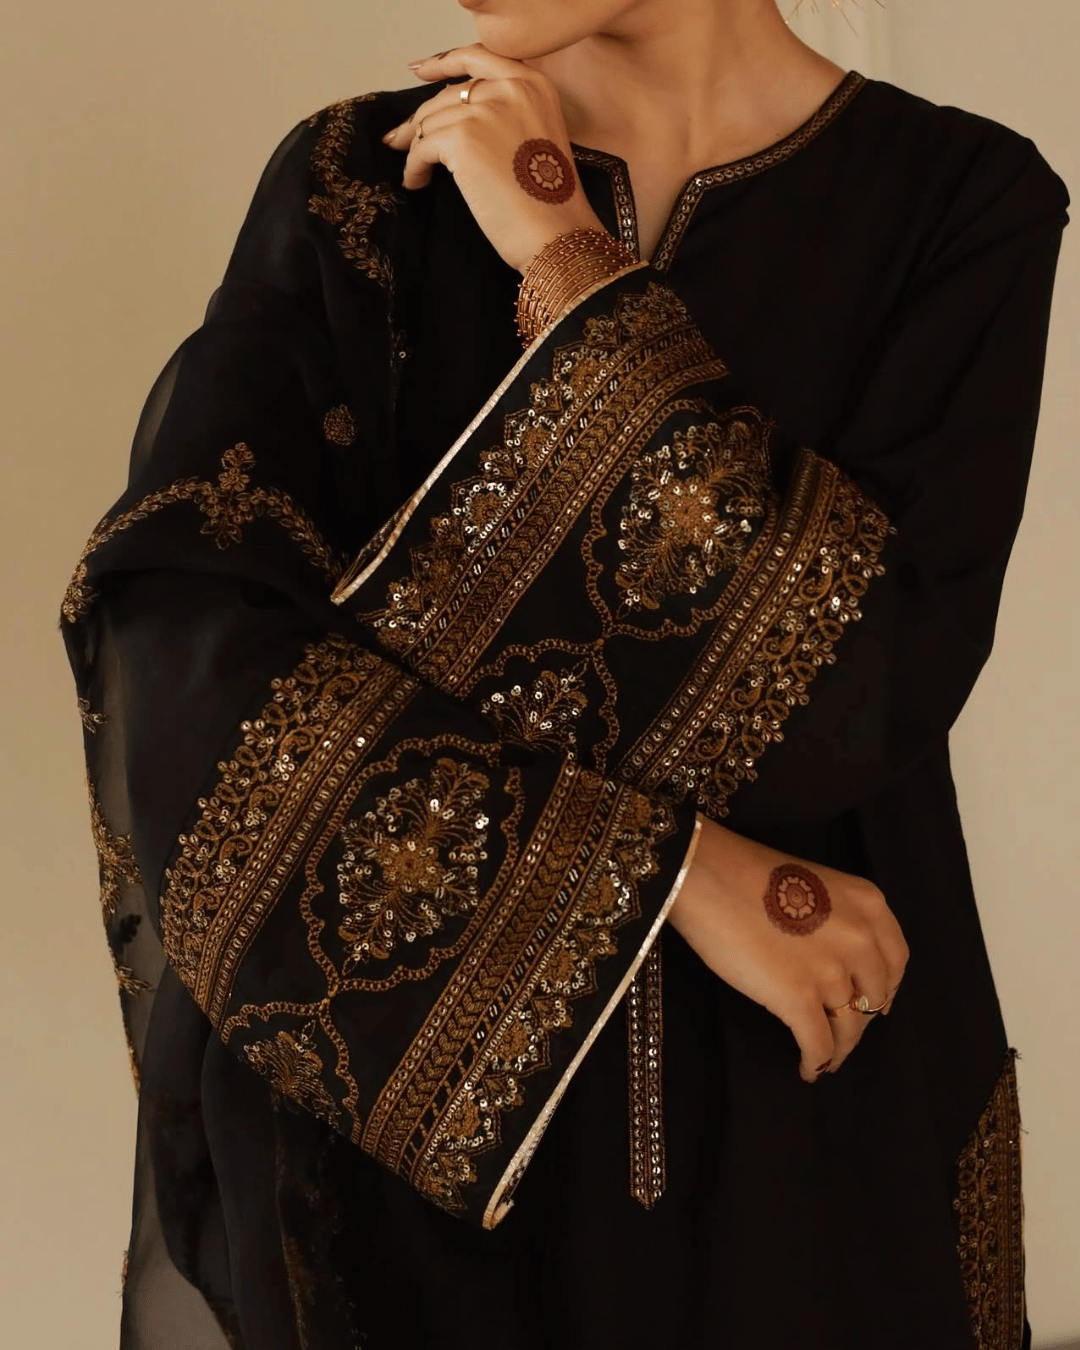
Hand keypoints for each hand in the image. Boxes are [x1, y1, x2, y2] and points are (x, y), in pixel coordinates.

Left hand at [382, 43, 610, 273]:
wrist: (555, 233)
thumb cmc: (549, 203)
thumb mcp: (539, 138)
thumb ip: (507, 115)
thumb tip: (451, 116)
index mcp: (533, 85)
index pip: (478, 57)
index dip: (443, 62)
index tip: (419, 70)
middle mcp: (510, 88)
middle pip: (447, 94)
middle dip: (420, 118)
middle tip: (400, 138)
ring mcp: (485, 111)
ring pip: (430, 122)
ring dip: (416, 149)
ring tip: (416, 172)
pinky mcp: (462, 139)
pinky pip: (422, 148)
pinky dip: (413, 167)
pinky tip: (416, 182)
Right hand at [669, 814, 909, 1082]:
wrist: (708, 876)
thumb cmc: (746, 873)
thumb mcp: (815, 884)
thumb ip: (837, 920)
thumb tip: (834, 963)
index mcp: (868, 905)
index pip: (895, 960)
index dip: (886, 987)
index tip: (874, 1002)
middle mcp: (861, 939)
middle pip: (874, 997)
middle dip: (860, 1019)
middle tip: (841, 1029)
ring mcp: (832, 972)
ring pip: (849, 1028)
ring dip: (839, 1048)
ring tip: (826, 1059)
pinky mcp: (800, 999)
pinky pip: (819, 1045)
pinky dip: (815, 1063)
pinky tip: (807, 1070)